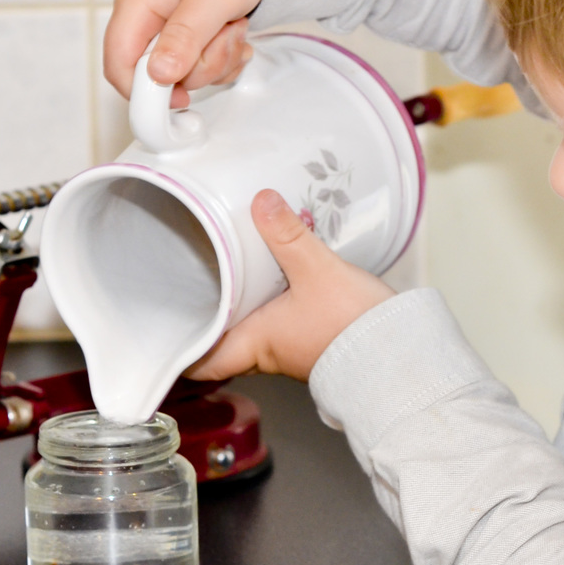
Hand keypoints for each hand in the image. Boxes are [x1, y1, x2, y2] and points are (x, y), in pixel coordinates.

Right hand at [104, 0, 279, 107]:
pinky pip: (202, 59)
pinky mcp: (192, 25)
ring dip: (217, 58)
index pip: (118, 64)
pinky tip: (237, 32)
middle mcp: (148, 12)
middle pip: (157, 73)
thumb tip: (156, 75)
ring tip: (235, 25)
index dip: (144, 92)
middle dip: (198, 66)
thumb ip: (182, 39)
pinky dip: (224, 54)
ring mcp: (170, 19)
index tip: (181, 97)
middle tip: (225, 37)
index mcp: (137, 1)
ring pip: (184, 70)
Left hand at [189, 190, 394, 382]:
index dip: (179, 352)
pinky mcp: (313, 337)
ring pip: (250, 330)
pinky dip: (268, 302)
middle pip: (222, 343)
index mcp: (255, 343)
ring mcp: (291, 347)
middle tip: (190, 286)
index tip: (162, 333)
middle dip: (206, 318)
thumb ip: (288, 235)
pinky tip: (273, 277)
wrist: (401, 351)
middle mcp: (268, 351)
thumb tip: (262, 202)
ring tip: (226, 273)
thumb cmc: (355, 328)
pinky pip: (278, 321)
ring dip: (238, 308)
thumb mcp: (316, 271)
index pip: (202, 362)